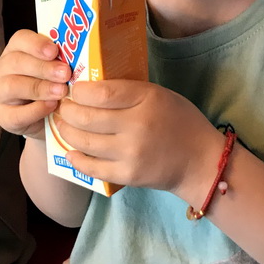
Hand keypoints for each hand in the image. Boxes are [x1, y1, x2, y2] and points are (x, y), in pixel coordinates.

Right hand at [0, 30, 71, 138]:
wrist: (48, 119)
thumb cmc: (55, 85)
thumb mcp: (59, 70)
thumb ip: (65, 61)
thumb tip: (85, 55)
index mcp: (17, 50)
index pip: (20, 39)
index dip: (36, 43)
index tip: (54, 51)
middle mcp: (3, 69)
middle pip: (16, 61)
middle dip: (42, 67)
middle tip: (65, 73)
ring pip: (11, 86)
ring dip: (39, 88)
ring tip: (61, 91)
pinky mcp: (3, 116)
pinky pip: (15, 114)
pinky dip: (35, 110)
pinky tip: (51, 107)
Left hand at [53, 80, 223, 194]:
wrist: (200, 161)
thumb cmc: (180, 121)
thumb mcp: (159, 95)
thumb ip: (128, 91)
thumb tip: (90, 87)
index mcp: (146, 99)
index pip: (102, 93)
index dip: (79, 91)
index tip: (73, 89)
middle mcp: (137, 126)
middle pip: (86, 117)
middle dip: (67, 111)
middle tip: (63, 107)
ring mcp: (131, 153)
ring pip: (84, 142)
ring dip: (66, 132)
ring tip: (63, 125)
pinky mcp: (127, 175)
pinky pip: (92, 168)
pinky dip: (76, 158)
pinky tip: (71, 151)